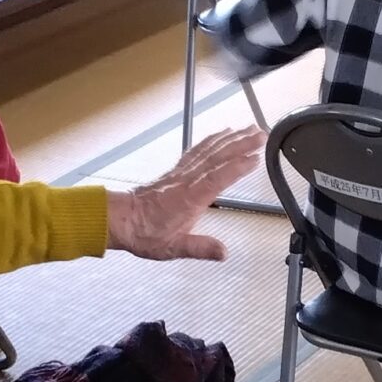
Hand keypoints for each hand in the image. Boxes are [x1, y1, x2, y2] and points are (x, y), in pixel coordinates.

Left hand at [106, 127, 265, 261]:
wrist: (120, 220)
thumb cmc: (144, 233)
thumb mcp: (172, 248)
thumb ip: (200, 248)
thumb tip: (223, 252)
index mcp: (188, 198)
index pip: (217, 178)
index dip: (237, 167)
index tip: (255, 158)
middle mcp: (186, 181)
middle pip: (217, 157)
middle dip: (241, 144)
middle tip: (261, 134)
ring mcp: (181, 173)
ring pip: (209, 150)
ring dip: (231, 138)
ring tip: (249, 129)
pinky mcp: (177, 171)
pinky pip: (198, 150)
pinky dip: (212, 140)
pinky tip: (222, 134)